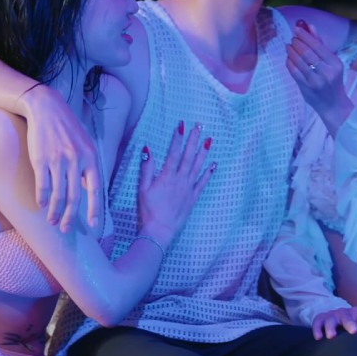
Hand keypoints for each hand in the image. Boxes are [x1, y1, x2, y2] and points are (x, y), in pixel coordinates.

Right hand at [18, 83, 102, 231]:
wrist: (46, 108)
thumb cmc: (67, 127)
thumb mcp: (85, 143)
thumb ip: (89, 165)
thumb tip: (89, 188)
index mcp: (91, 157)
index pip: (95, 189)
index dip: (94, 209)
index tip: (94, 226)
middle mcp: (76, 160)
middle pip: (75, 197)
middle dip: (70, 217)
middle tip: (65, 229)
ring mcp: (58, 160)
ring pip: (58, 194)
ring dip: (54, 211)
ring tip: (51, 221)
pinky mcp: (41, 159)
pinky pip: (42, 185)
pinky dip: (42, 198)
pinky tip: (41, 205)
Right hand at [136, 121, 214, 246]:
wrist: (160, 230)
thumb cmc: (148, 210)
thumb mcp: (143, 189)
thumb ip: (147, 168)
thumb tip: (147, 149)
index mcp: (167, 176)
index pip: (174, 152)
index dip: (178, 138)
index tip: (182, 125)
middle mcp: (180, 180)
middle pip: (188, 156)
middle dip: (194, 140)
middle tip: (199, 126)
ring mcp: (188, 188)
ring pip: (198, 166)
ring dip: (204, 152)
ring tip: (210, 139)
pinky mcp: (193, 198)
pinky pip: (203, 183)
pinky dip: (209, 173)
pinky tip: (214, 164)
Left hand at [285, 21, 351, 132]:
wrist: (333, 104)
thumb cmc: (333, 80)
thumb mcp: (332, 62)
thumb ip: (320, 44)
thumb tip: (310, 26)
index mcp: (335, 64)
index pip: (318, 46)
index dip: (305, 36)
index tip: (297, 29)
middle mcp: (326, 72)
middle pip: (307, 53)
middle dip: (297, 43)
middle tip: (292, 38)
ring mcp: (315, 81)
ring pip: (299, 62)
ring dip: (291, 51)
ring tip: (289, 46)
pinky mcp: (306, 88)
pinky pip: (294, 72)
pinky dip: (289, 62)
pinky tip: (288, 57)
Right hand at [311, 306, 356, 340]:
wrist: (333, 317)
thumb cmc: (352, 325)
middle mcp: (344, 312)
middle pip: (347, 317)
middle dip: (350, 324)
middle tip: (354, 331)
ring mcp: (331, 315)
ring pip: (331, 320)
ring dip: (331, 328)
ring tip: (331, 336)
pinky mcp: (320, 319)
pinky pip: (317, 323)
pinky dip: (317, 329)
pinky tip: (318, 338)